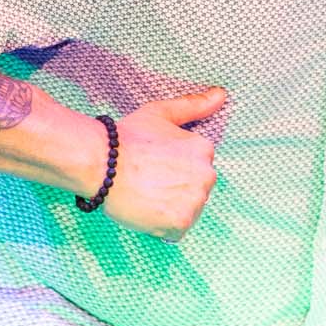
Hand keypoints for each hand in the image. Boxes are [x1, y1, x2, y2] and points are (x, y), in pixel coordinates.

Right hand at [100, 87, 225, 240]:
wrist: (103, 163)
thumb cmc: (130, 137)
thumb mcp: (163, 113)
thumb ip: (194, 105)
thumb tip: (222, 94)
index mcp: (205, 149)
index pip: (198, 168)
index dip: (174, 168)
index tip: (156, 165)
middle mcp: (207, 174)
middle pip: (196, 190)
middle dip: (176, 189)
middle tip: (149, 181)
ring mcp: (195, 200)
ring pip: (188, 211)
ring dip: (171, 208)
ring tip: (148, 196)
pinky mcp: (181, 222)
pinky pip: (177, 231)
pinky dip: (163, 227)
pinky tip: (148, 210)